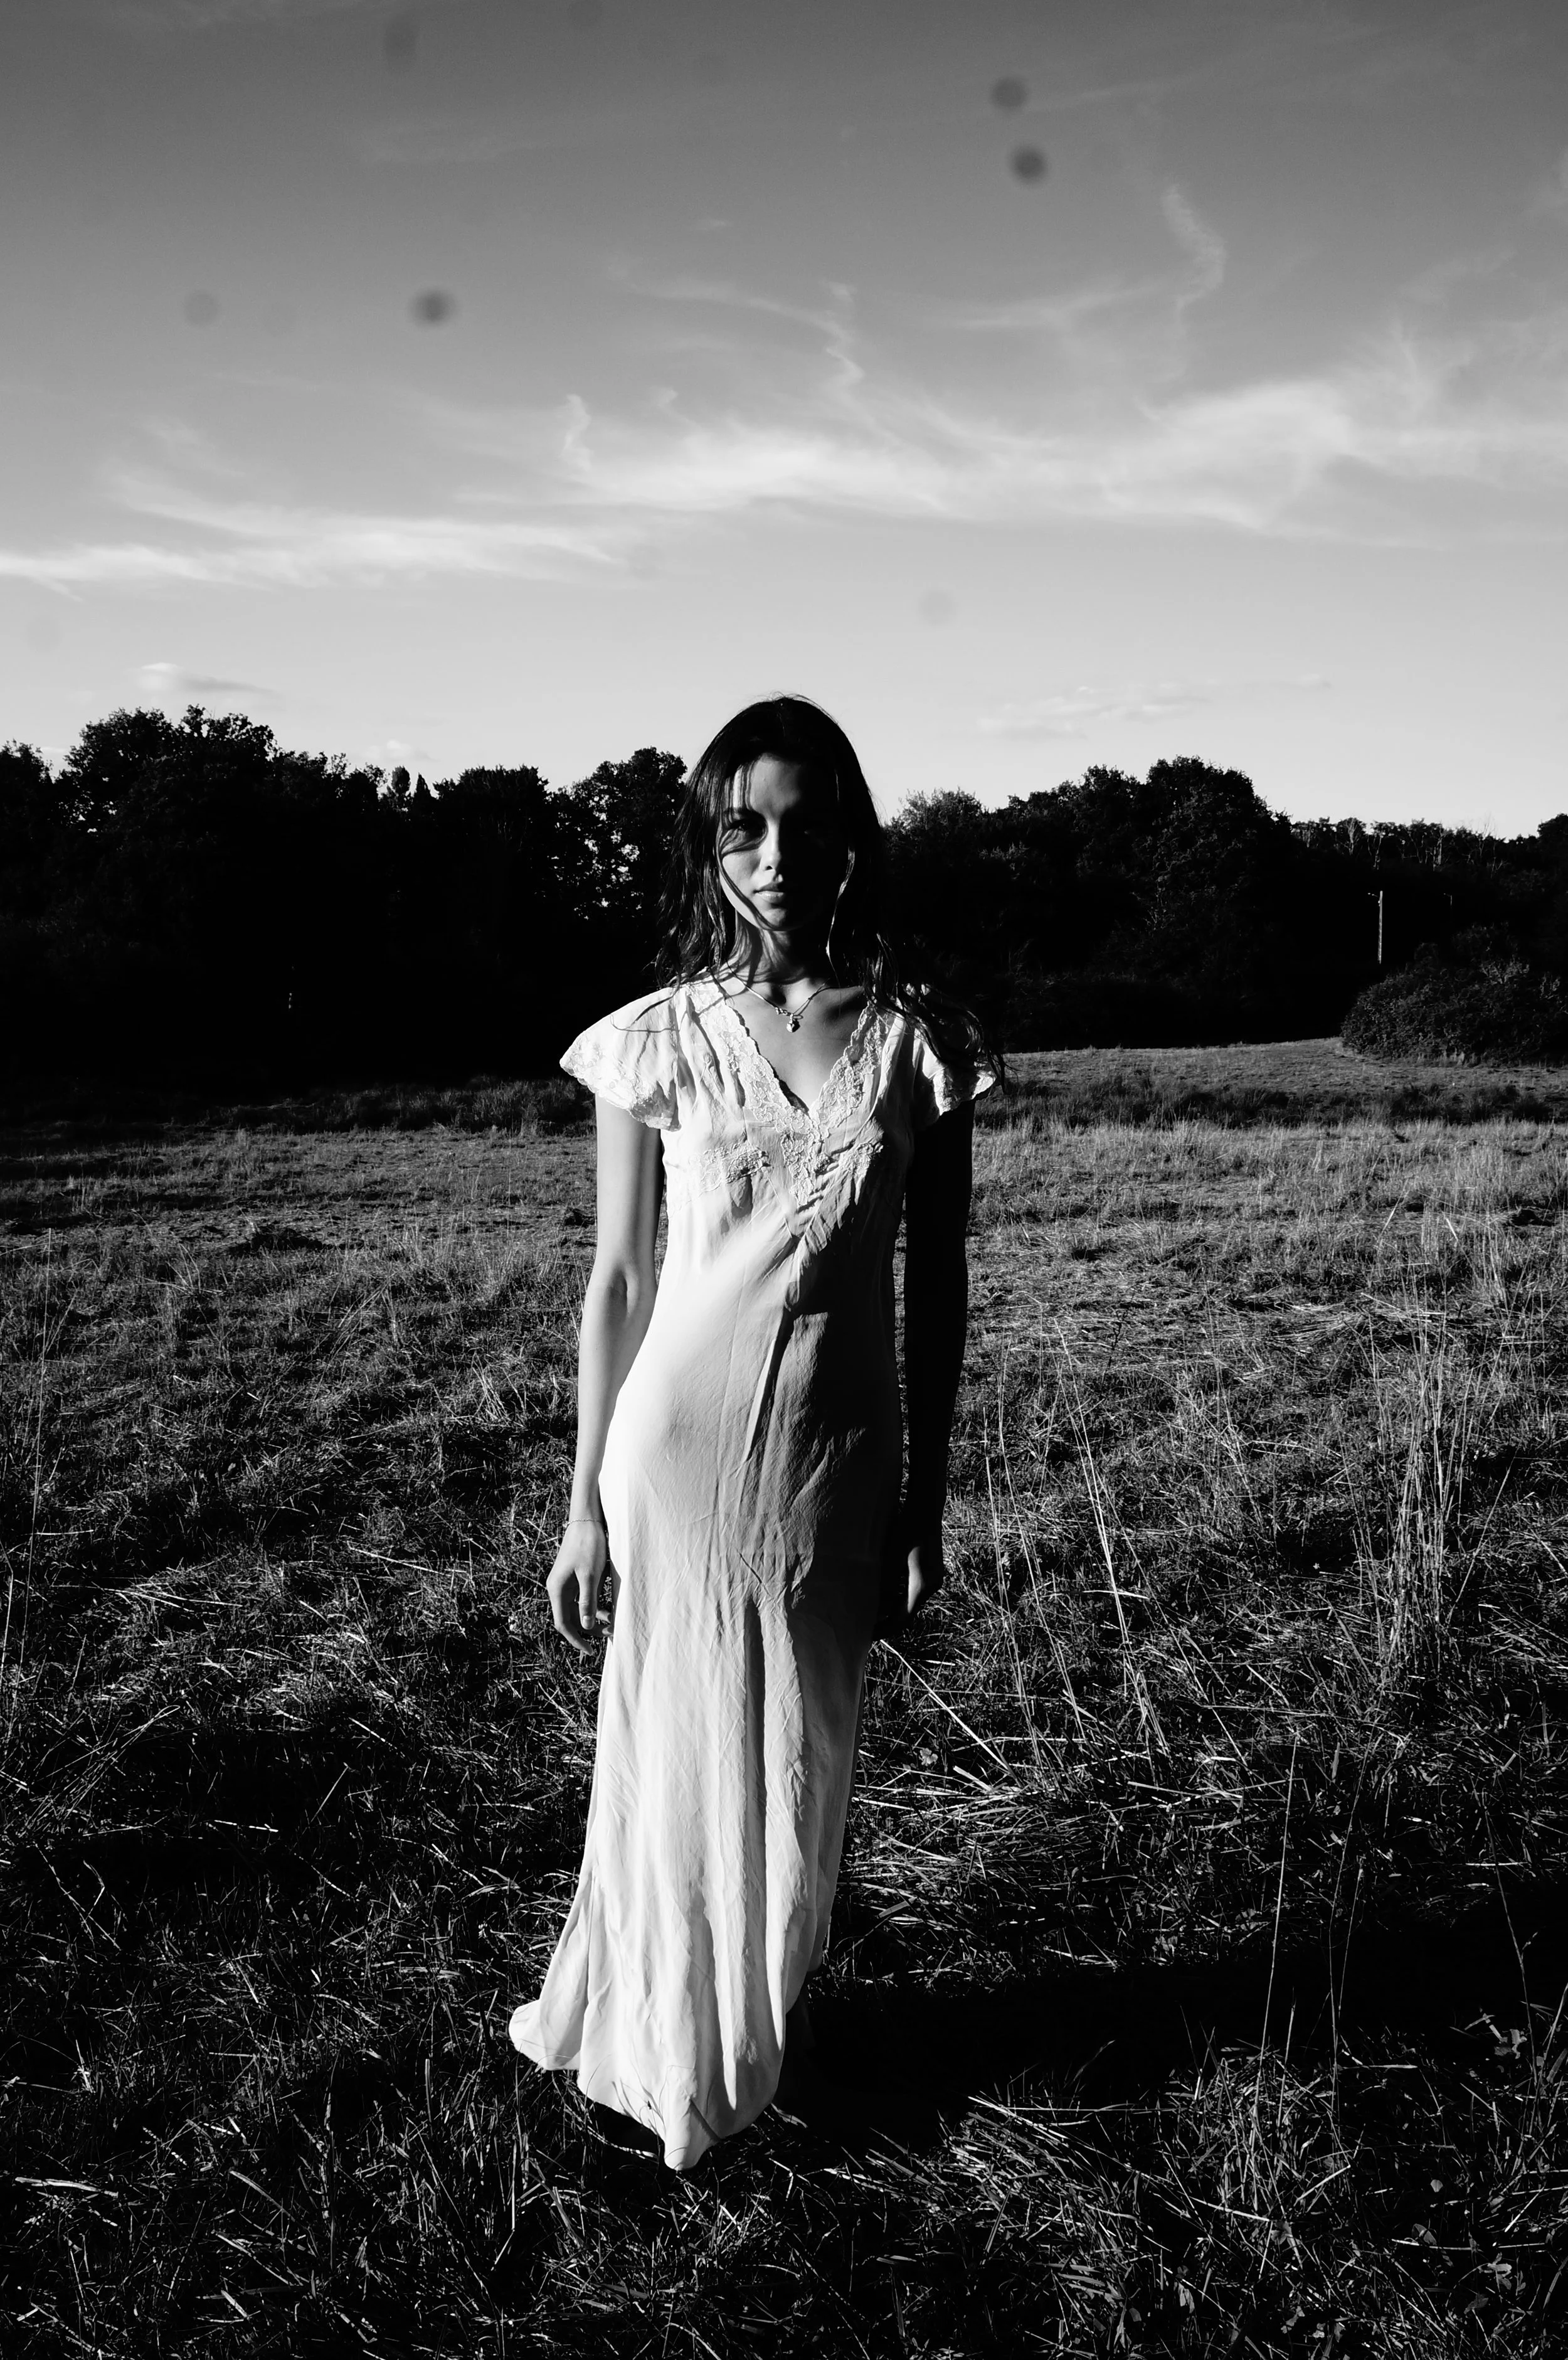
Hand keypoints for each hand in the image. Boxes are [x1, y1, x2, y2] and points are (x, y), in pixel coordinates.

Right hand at [545, 1518, 609, 1656]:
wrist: (587, 1520)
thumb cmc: (588, 1545)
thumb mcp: (590, 1575)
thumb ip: (588, 1601)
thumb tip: (586, 1625)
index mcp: (557, 1589)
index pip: (563, 1623)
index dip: (576, 1639)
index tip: (590, 1651)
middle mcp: (559, 1588)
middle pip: (570, 1618)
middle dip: (589, 1629)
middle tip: (610, 1635)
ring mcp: (567, 1583)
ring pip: (578, 1609)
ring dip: (594, 1618)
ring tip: (614, 1624)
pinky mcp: (576, 1578)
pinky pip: (584, 1598)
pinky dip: (596, 1606)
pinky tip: (611, 1610)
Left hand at [875, 1523, 945, 1638]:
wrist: (926, 1506)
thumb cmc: (906, 1529)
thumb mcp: (889, 1559)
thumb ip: (883, 1585)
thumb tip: (871, 1607)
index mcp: (921, 1588)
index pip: (901, 1620)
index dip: (883, 1630)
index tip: (865, 1635)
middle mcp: (932, 1586)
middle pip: (907, 1613)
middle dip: (886, 1620)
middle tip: (864, 1625)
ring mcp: (934, 1578)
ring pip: (910, 1601)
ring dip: (892, 1607)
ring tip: (870, 1609)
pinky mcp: (932, 1570)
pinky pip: (914, 1590)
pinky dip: (899, 1595)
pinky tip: (883, 1592)